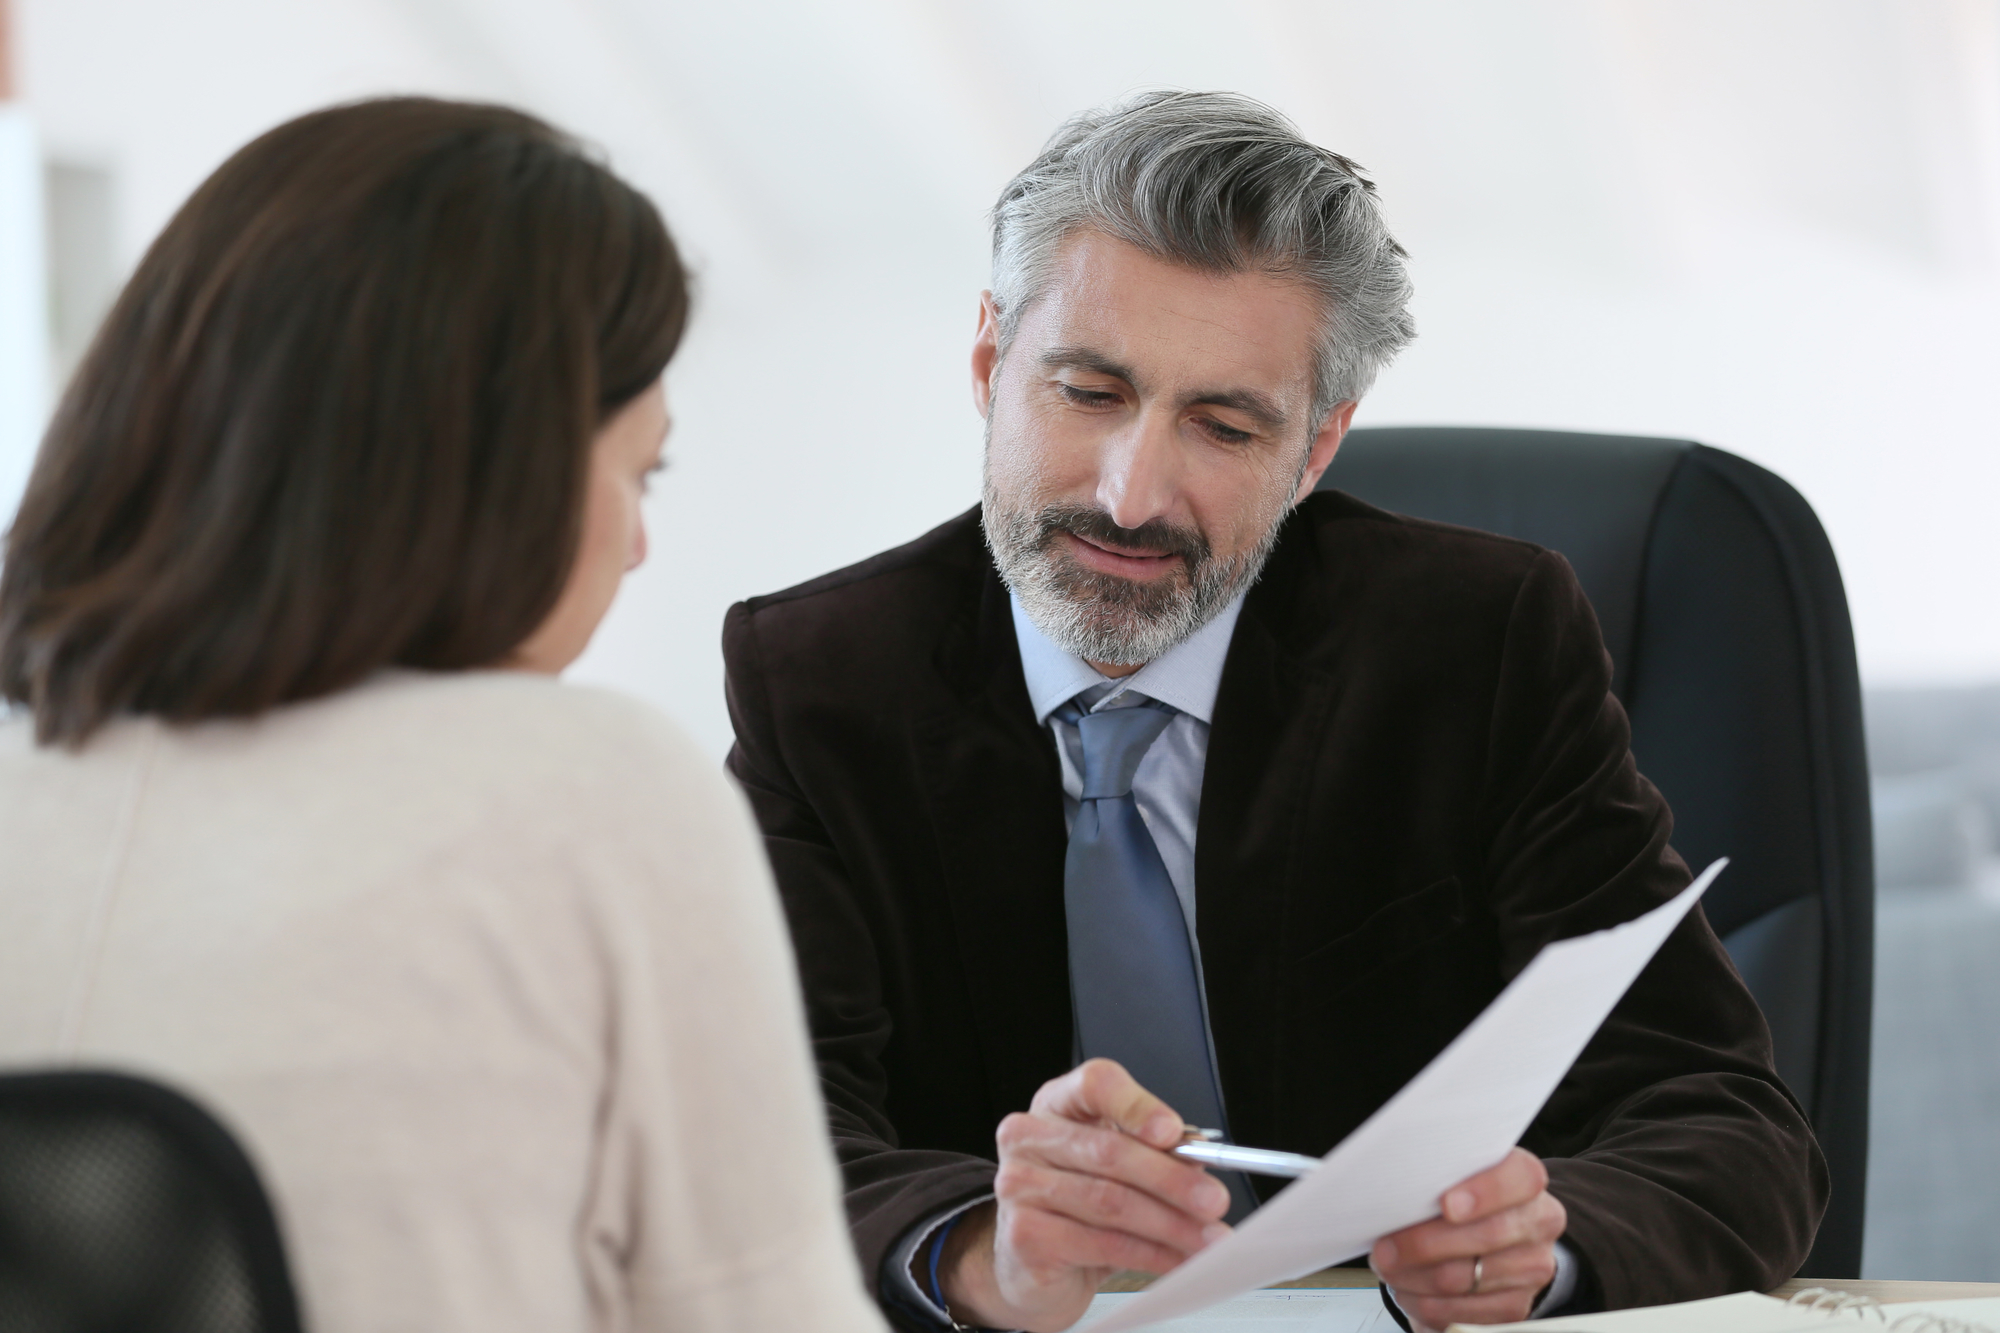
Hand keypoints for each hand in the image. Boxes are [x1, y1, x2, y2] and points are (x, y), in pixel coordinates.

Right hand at [938, 1059, 1232, 1331]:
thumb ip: (1154, 1151)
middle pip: (1109, 1150)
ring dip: (1170, 1224)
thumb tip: (1198, 1154)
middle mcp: (1029, 1137)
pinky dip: (1150, 1254)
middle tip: (1214, 1200)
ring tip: (1207, 1237)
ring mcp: (1019, 1186)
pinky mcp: (1025, 1235)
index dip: (1137, 1106)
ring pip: (1111, 1201)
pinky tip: (1176, 1259)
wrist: (1031, 1263)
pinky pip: (1102, 1243)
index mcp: (1056, 1103)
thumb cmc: (1076, 1205)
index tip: (1174, 1132)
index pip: (1095, 1085)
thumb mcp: (1116, 1167)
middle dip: (1171, 1178)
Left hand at [1370, 1148, 1566, 1332]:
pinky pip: (1463, 1312)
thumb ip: (1438, 1178)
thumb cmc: (1460, 1200)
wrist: (1488, 1240)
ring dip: (1414, 1277)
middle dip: (1424, 1244)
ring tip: (1389, 1267)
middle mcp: (1539, 1223)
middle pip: (1486, 1235)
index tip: (1447, 1205)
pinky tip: (1407, 1290)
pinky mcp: (1516, 1305)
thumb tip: (1397, 1190)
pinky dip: (1424, 1303)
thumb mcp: (1454, 1177)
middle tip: (1385, 1248)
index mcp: (1525, 1180)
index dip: (1484, 1192)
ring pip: (1464, 1278)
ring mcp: (1532, 1267)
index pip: (1520, 1178)